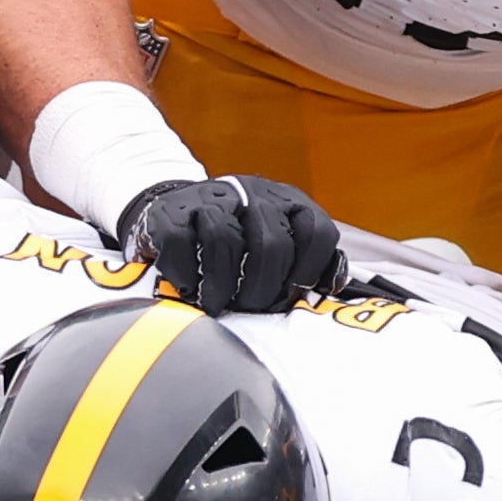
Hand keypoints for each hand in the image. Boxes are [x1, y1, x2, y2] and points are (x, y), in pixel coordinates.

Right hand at [115, 175, 340, 311]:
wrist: (174, 212)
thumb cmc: (237, 241)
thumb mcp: (279, 241)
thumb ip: (309, 261)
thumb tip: (331, 285)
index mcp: (287, 201)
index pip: (317, 232)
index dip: (308, 271)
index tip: (291, 294)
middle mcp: (253, 192)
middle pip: (272, 243)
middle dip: (264, 288)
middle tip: (251, 308)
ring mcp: (210, 198)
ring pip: (224, 240)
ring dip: (223, 285)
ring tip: (219, 306)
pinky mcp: (170, 212)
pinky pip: (181, 243)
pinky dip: (187, 275)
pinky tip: (191, 289)